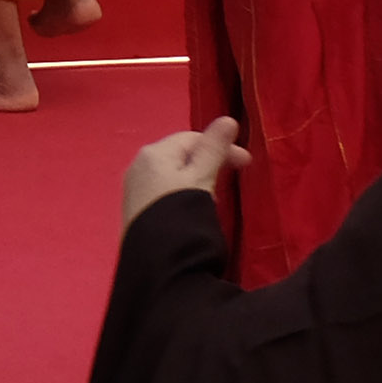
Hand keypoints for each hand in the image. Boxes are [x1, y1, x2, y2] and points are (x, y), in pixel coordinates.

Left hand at [121, 118, 242, 219]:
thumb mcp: (202, 179)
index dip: (221, 148)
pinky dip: (182, 195)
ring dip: (196, 181)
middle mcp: (138, 165)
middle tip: (230, 183)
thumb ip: (213, 149)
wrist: (157, 263)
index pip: (192, 139)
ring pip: (172, 175)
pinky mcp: (135, 211)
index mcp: (154, 153)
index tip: (247, 165)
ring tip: (215, 201)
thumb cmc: (182, 214)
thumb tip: (227, 119)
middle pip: (180, 155)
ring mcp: (134, 188)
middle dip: (208, 164)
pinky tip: (192, 212)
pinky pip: (163, 192)